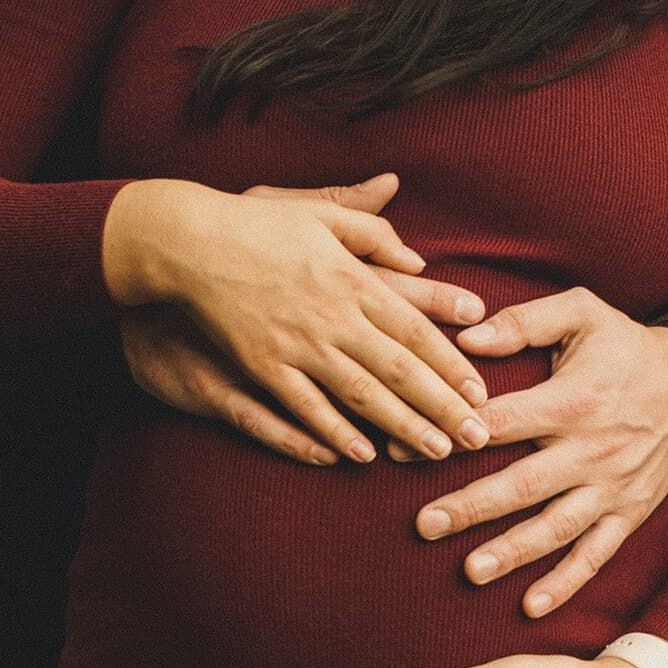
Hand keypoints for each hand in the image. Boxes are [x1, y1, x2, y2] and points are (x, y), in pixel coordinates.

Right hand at [101, 173, 489, 462]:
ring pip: (361, 395)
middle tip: (476, 438)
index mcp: (352, 278)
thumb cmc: (256, 223)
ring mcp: (296, 345)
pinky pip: (305, 407)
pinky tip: (362, 455)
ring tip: (437, 453)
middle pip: (399, 369)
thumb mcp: (320, 213)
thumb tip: (418, 259)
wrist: (188, 241)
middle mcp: (332, 316)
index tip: (480, 391)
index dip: (450, 363)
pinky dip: (334, 432)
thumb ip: (374, 231)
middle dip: (442, 406)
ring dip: (402, 427)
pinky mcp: (261, 366)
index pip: (415, 329)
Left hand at [409, 287, 667, 616]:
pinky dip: (567, 582)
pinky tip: (532, 605)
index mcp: (573, 400)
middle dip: (472, 507)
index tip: (402, 451)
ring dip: (514, 552)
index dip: (451, 436)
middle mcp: (593, 449)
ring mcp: (613, 487)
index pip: (501, 423)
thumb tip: (466, 337)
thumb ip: (523, 323)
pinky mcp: (629, 512)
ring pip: (557, 526)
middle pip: (523, 484)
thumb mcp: (582, 313)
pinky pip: (597, 553)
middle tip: (425, 525)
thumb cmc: (627, 346)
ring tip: (471, 571)